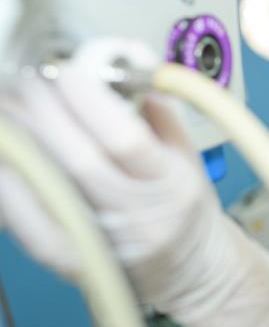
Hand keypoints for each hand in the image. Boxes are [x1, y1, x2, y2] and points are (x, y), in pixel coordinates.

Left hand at [0, 66, 268, 326]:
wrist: (192, 270)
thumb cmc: (186, 207)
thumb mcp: (187, 154)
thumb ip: (157, 106)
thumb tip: (126, 56)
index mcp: (172, 184)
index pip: (126, 141)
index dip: (91, 101)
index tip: (68, 68)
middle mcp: (138, 216)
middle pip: (81, 160)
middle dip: (45, 111)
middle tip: (27, 80)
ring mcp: (104, 242)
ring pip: (50, 186)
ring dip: (21, 138)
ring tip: (10, 105)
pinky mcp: (72, 261)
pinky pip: (28, 224)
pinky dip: (8, 188)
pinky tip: (3, 155)